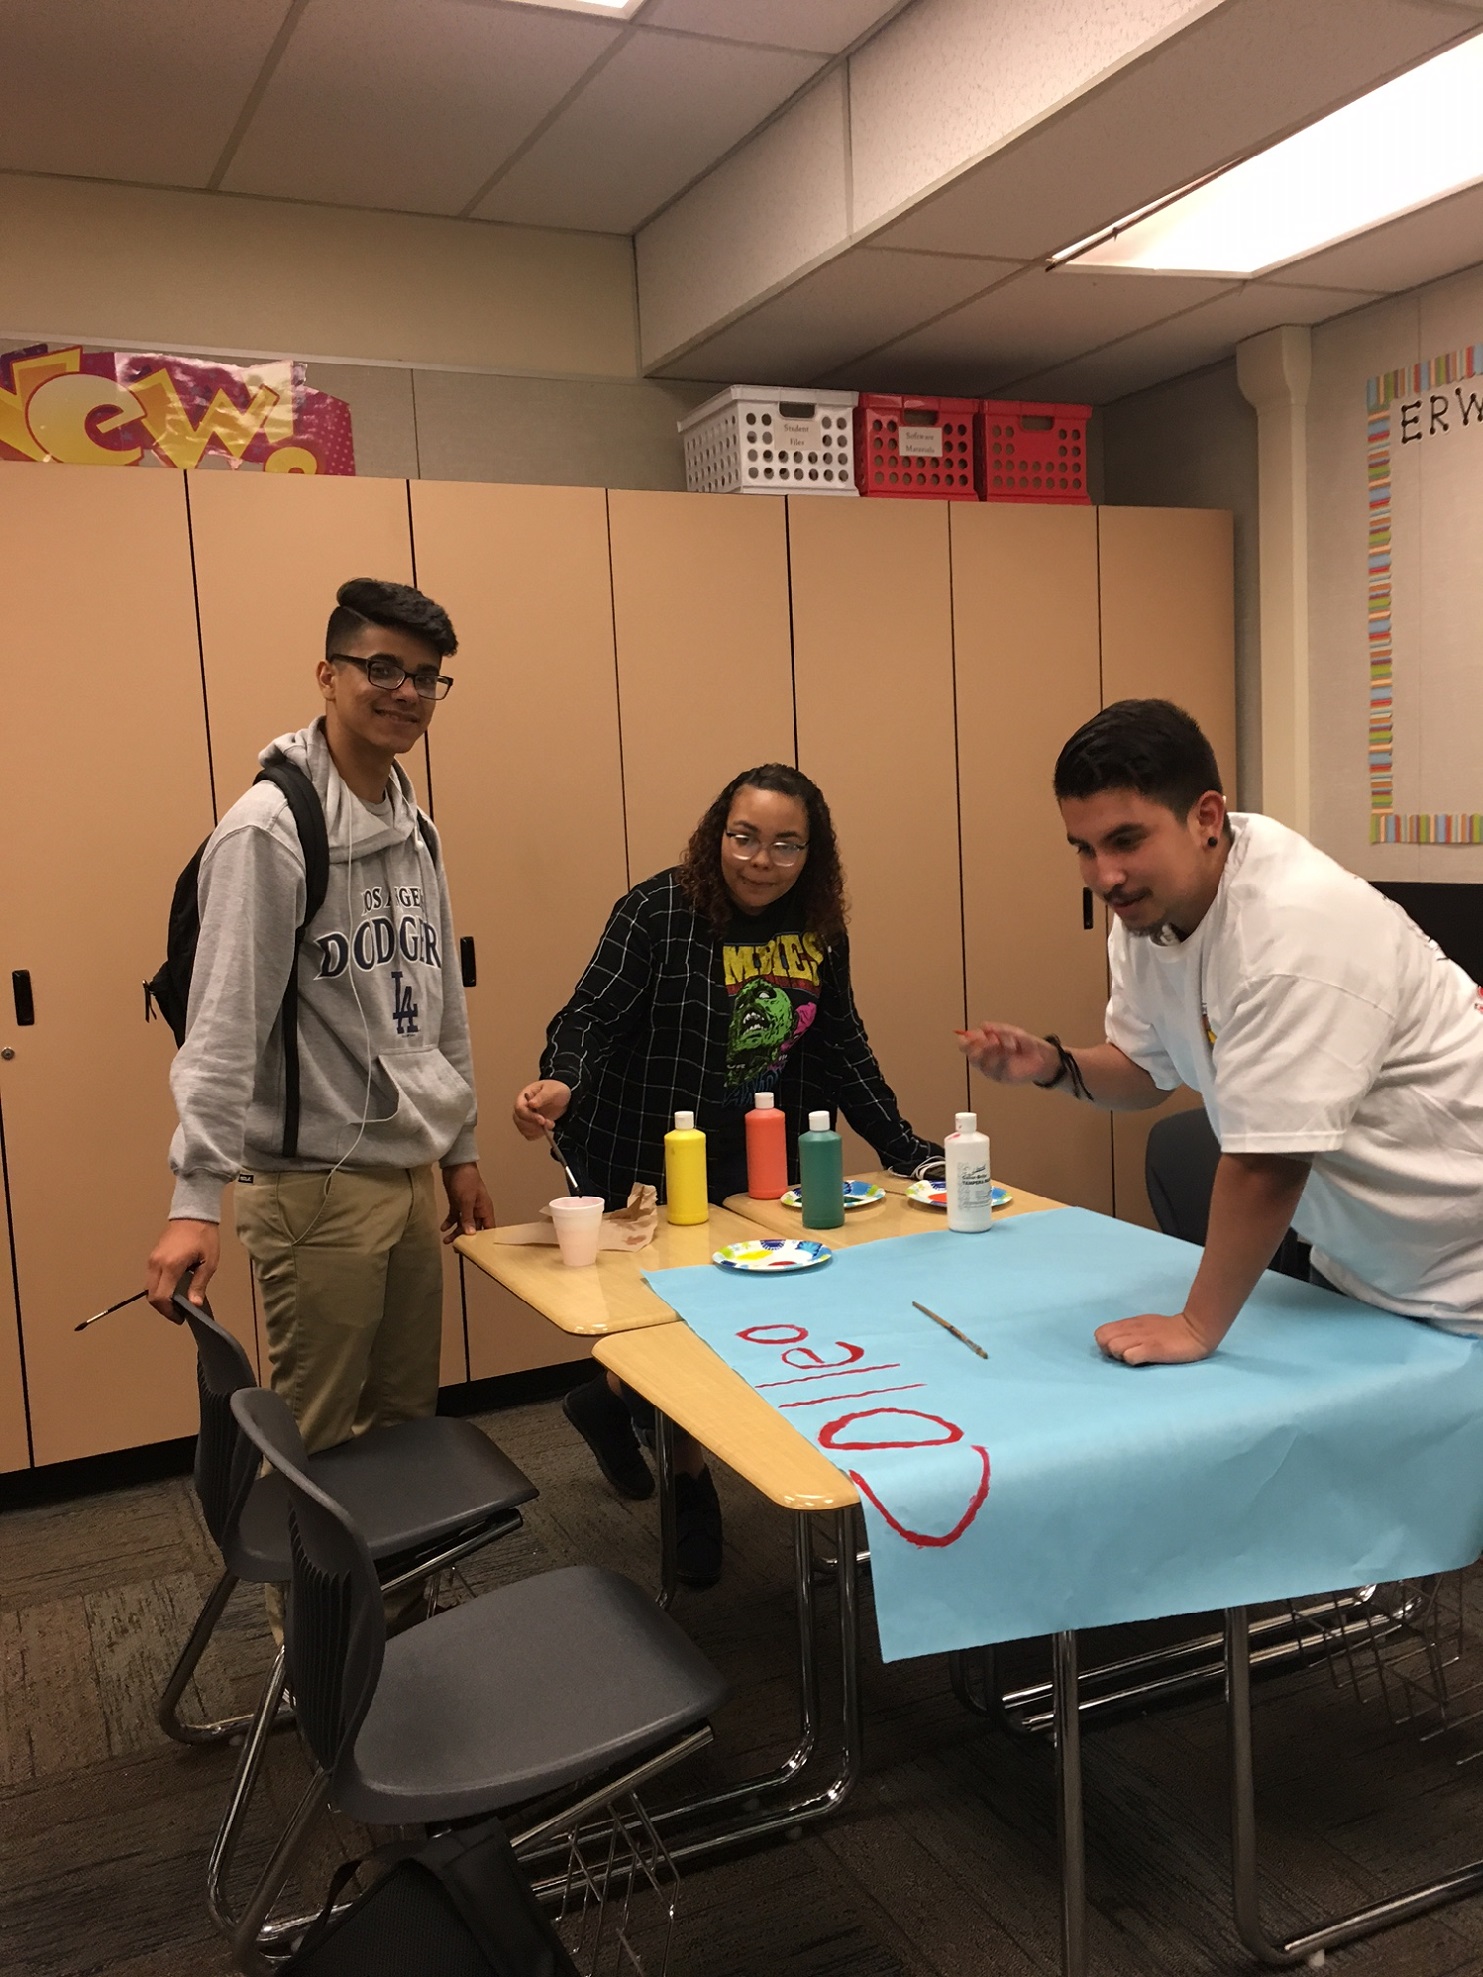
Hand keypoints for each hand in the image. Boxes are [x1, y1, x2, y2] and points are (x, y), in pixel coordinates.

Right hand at [145, 1220, 219, 1314]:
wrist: (193, 1213)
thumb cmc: (204, 1237)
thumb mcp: (209, 1262)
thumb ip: (199, 1284)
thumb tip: (194, 1304)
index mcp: (171, 1266)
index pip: (161, 1297)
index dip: (169, 1312)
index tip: (180, 1317)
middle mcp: (156, 1264)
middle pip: (151, 1295)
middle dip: (163, 1308)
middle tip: (179, 1313)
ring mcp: (152, 1260)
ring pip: (149, 1288)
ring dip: (160, 1298)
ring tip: (177, 1303)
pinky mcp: (152, 1256)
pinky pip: (151, 1278)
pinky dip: (159, 1288)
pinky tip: (172, 1289)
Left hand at [441, 1162, 495, 1242]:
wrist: (455, 1165)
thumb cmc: (466, 1179)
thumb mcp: (467, 1200)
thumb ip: (468, 1217)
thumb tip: (471, 1233)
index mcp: (485, 1209)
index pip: (487, 1229)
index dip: (483, 1241)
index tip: (476, 1251)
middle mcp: (477, 1210)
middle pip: (474, 1229)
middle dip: (466, 1239)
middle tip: (458, 1248)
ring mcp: (467, 1207)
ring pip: (463, 1224)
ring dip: (455, 1232)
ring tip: (447, 1240)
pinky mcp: (457, 1203)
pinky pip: (454, 1217)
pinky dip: (449, 1223)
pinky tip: (443, 1228)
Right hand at [513, 1079, 570, 1140]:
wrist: (564, 1098)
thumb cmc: (556, 1090)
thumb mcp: (552, 1090)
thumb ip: (542, 1096)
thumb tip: (531, 1104)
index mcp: (524, 1097)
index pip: (520, 1109)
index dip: (529, 1116)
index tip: (542, 1120)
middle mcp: (522, 1108)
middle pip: (519, 1121)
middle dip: (534, 1125)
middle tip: (550, 1123)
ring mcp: (526, 1118)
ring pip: (524, 1129)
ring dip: (537, 1130)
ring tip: (551, 1124)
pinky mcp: (531, 1126)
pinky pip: (529, 1135)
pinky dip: (537, 1134)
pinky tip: (546, 1129)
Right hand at [956, 1022, 1057, 1086]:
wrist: (1042, 1058)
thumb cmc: (1025, 1044)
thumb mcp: (1012, 1033)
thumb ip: (998, 1029)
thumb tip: (983, 1026)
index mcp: (984, 1046)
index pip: (966, 1045)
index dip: (966, 1040)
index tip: (973, 1034)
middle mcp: (985, 1059)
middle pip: (970, 1056)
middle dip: (978, 1046)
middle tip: (991, 1039)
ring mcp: (992, 1069)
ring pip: (981, 1062)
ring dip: (992, 1050)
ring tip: (1008, 1043)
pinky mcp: (999, 1077)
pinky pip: (993, 1068)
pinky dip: (1001, 1057)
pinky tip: (1011, 1051)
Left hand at [1094, 1310, 1218, 1365]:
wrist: (1196, 1330)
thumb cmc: (1171, 1330)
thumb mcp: (1146, 1325)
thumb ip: (1131, 1331)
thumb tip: (1116, 1342)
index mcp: (1130, 1323)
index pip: (1100, 1332)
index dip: (1104, 1344)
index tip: (1116, 1351)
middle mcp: (1132, 1329)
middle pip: (1103, 1340)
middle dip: (1108, 1351)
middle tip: (1124, 1356)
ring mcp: (1142, 1339)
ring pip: (1114, 1347)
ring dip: (1120, 1356)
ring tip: (1134, 1358)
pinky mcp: (1152, 1349)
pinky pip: (1130, 1356)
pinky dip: (1132, 1360)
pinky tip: (1142, 1361)